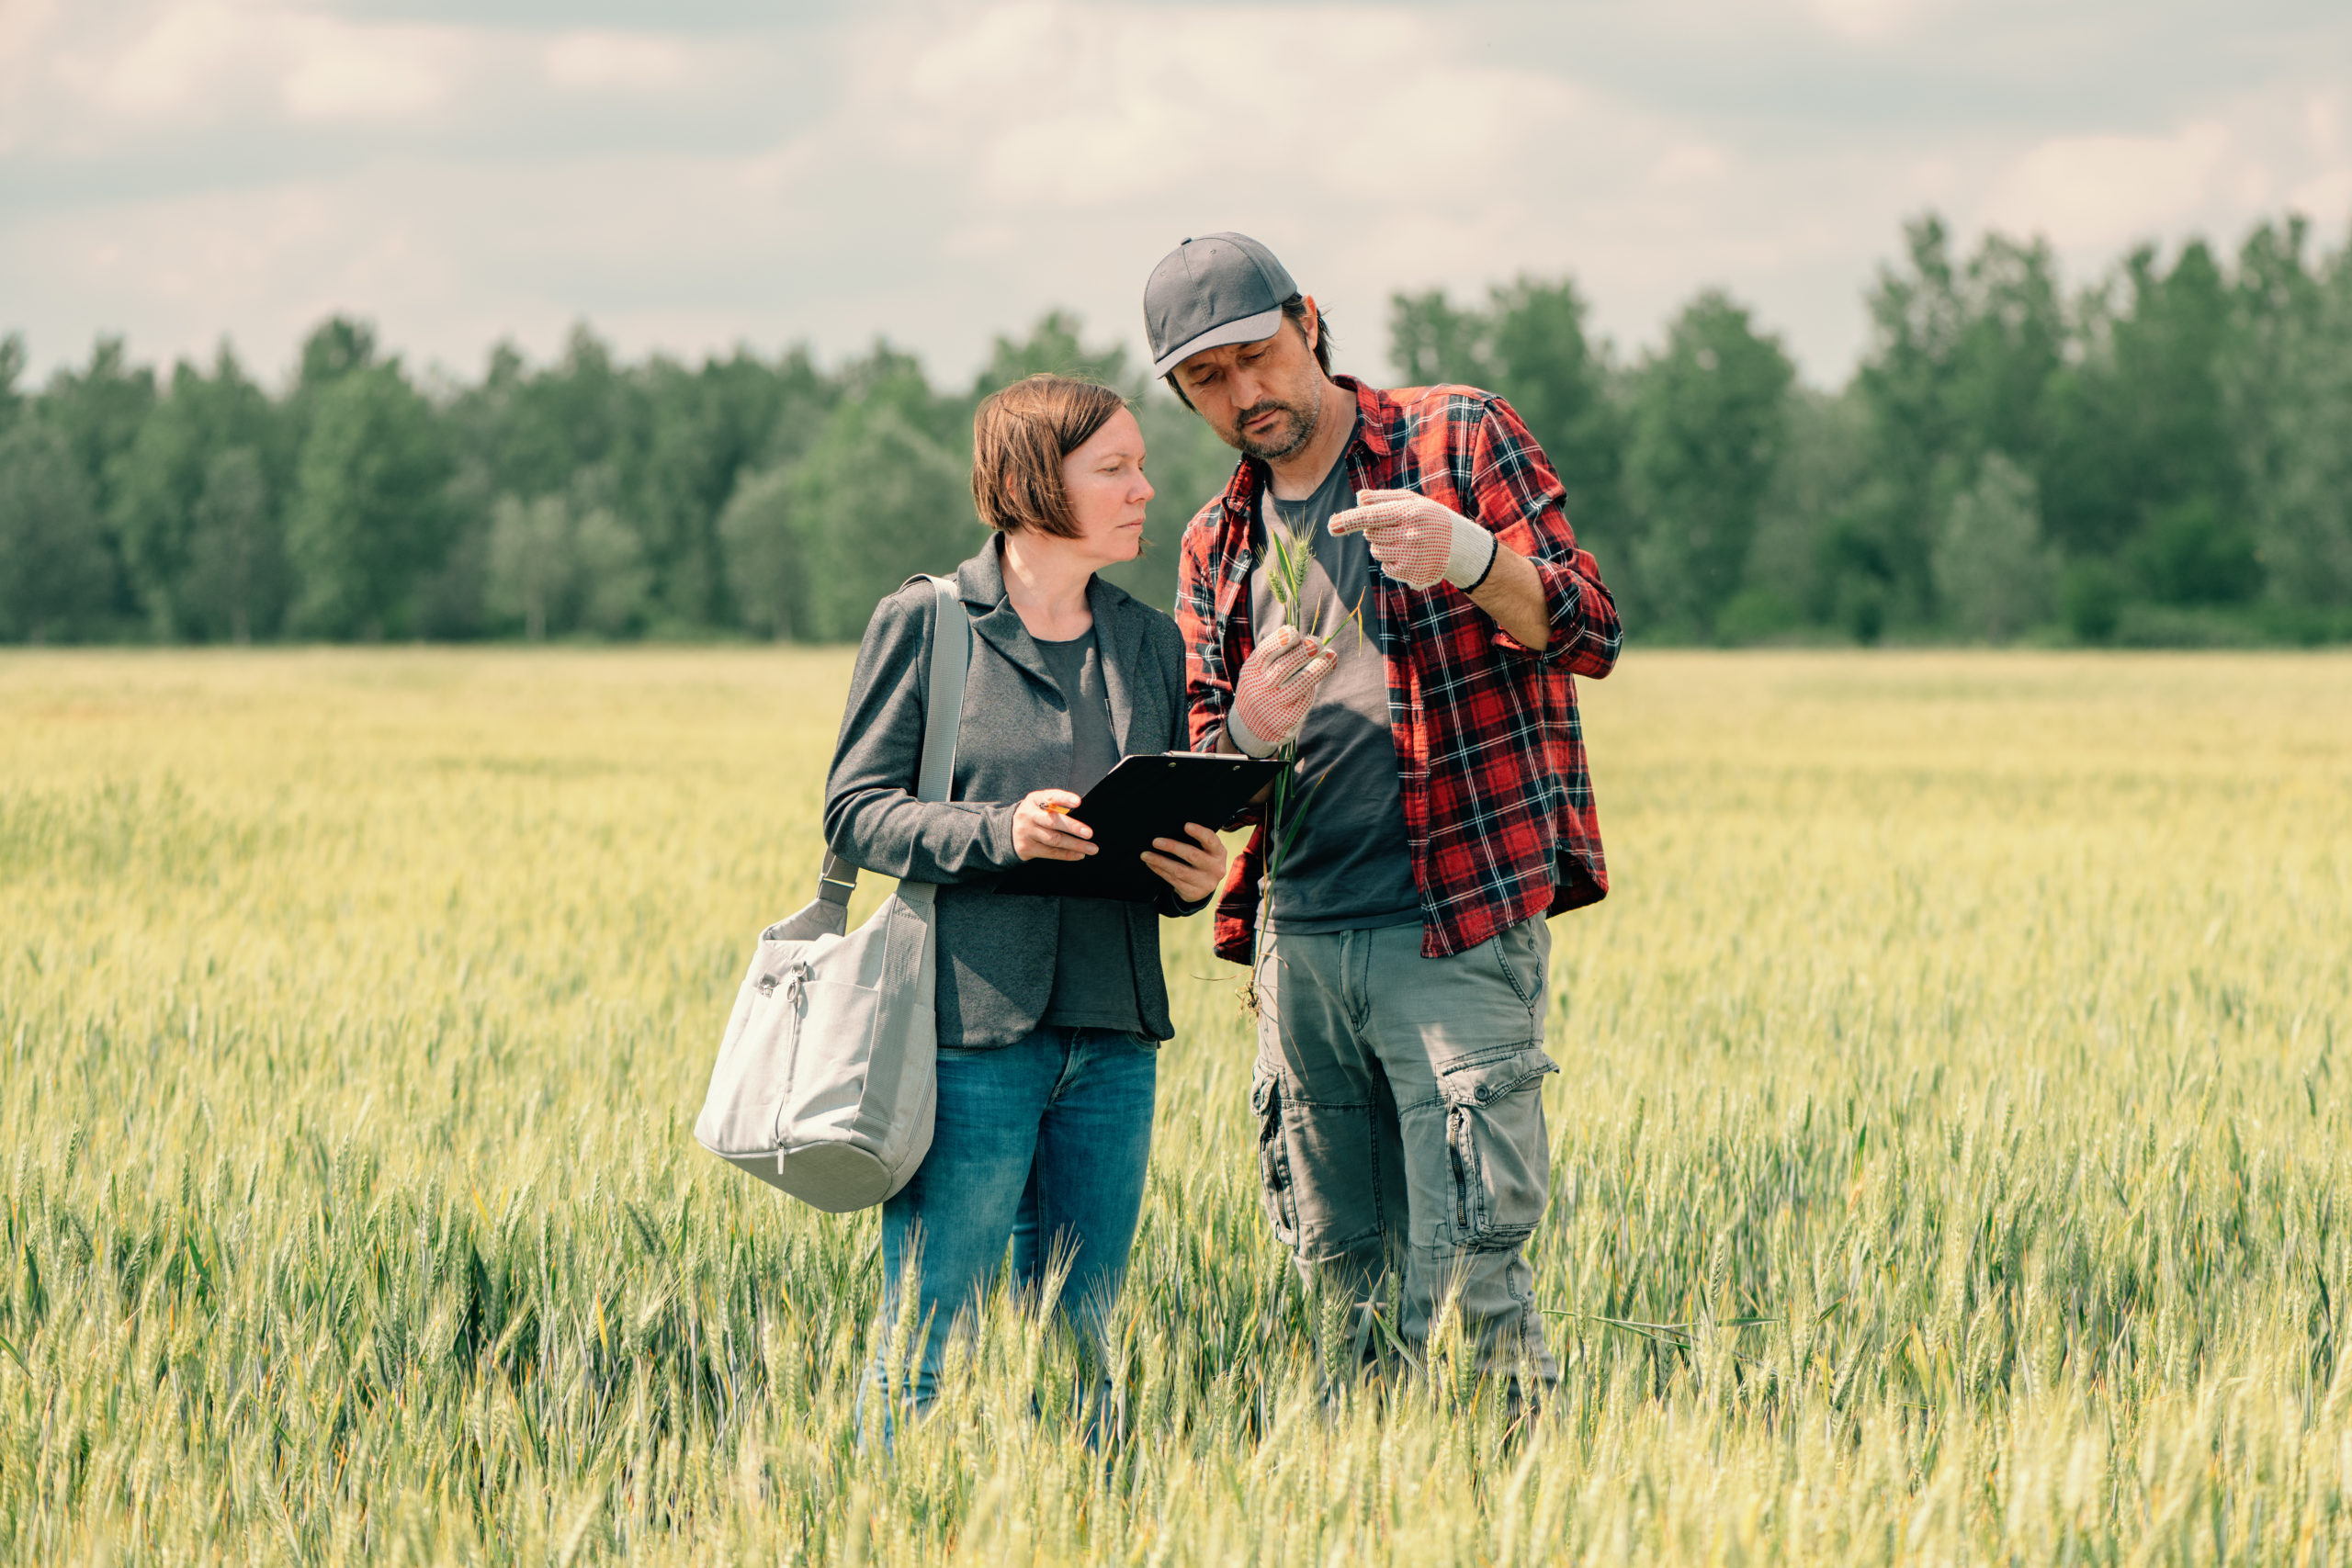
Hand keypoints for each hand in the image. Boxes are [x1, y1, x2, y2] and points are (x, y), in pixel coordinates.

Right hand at [1012, 789, 1095, 861]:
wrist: (1008, 830)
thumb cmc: (1035, 814)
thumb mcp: (1040, 804)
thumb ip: (1056, 806)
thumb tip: (1082, 817)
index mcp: (1034, 800)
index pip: (1050, 797)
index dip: (1064, 798)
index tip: (1078, 802)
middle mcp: (1029, 815)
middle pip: (1053, 821)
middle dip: (1072, 827)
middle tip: (1089, 833)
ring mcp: (1027, 832)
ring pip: (1054, 840)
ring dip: (1075, 845)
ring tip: (1092, 848)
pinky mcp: (1027, 847)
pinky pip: (1050, 852)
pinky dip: (1067, 854)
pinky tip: (1080, 854)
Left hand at [1141, 822, 1228, 903]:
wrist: (1206, 884)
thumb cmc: (1203, 858)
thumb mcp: (1206, 849)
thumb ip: (1197, 840)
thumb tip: (1171, 828)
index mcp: (1219, 853)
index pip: (1211, 840)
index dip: (1200, 833)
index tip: (1186, 825)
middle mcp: (1216, 868)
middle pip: (1192, 855)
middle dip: (1172, 847)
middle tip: (1156, 841)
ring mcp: (1205, 883)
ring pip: (1179, 871)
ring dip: (1160, 861)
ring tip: (1146, 855)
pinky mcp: (1193, 893)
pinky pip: (1173, 880)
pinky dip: (1160, 871)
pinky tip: (1152, 864)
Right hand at [1228, 624, 1337, 757]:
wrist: (1251, 725)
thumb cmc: (1261, 687)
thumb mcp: (1259, 670)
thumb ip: (1278, 655)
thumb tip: (1311, 641)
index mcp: (1252, 670)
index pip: (1265, 652)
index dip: (1280, 640)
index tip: (1294, 632)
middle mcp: (1261, 687)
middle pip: (1285, 666)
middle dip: (1304, 652)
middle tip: (1318, 643)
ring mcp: (1274, 704)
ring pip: (1301, 683)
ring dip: (1319, 667)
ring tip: (1331, 656)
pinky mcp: (1287, 719)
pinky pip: (1305, 699)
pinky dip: (1311, 688)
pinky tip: (1312, 683)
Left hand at [1327, 488, 1496, 591]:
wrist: (1461, 546)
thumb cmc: (1431, 517)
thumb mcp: (1412, 501)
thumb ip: (1383, 498)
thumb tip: (1358, 498)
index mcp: (1410, 513)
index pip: (1372, 516)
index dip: (1349, 520)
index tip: (1332, 525)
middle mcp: (1411, 536)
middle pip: (1371, 534)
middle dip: (1376, 530)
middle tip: (1397, 527)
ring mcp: (1411, 557)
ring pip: (1376, 552)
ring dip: (1383, 546)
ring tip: (1406, 541)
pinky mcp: (1411, 575)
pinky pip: (1385, 568)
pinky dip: (1392, 562)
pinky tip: (1410, 555)